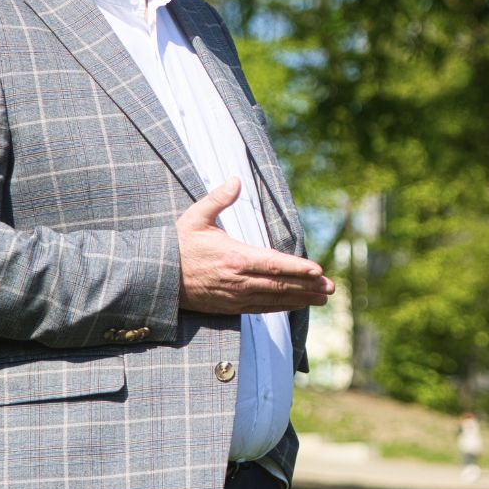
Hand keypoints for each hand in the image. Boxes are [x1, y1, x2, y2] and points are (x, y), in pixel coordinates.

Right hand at [176, 178, 333, 313]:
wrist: (157, 277)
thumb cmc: (177, 244)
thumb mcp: (195, 217)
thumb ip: (218, 199)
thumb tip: (236, 180)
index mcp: (234, 256)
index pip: (273, 264)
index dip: (297, 268)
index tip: (318, 270)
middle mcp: (238, 279)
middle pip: (280, 284)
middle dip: (308, 286)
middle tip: (331, 287)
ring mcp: (234, 296)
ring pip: (274, 299)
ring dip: (300, 299)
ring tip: (322, 298)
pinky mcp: (230, 307)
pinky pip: (261, 308)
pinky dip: (281, 307)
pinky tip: (296, 305)